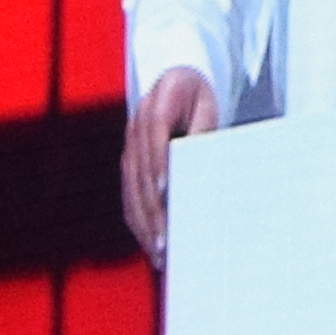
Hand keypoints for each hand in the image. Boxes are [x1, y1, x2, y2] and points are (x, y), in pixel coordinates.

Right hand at [121, 67, 217, 255]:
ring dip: (144, 221)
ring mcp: (129, 146)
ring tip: (159, 251)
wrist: (174, 83)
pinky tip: (149, 242)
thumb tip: (198, 160)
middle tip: (166, 240)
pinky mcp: (128, 162)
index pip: (156, 136)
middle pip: (141, 172)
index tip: (165, 193)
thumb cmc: (197, 95)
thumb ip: (203, 127)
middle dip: (152, 208)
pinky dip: (138, 219)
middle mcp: (137, 127)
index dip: (159, 165)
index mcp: (158, 104)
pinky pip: (128, 194)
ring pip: (132, 188)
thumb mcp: (207, 104)